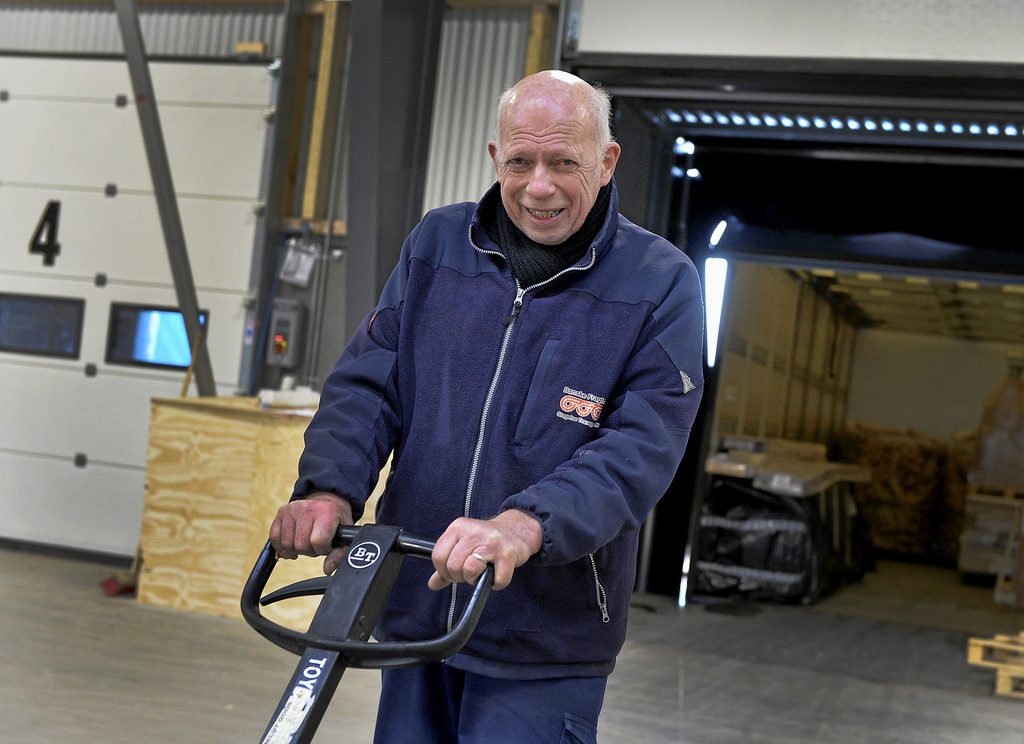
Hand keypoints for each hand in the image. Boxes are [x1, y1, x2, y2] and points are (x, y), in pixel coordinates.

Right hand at [269, 492, 353, 574]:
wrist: (327, 501)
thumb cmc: (335, 520)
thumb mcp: (344, 535)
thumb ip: (338, 555)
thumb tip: (328, 570)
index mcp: (326, 513)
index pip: (318, 542)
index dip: (322, 550)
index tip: (326, 545)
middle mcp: (308, 508)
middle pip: (300, 545)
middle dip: (309, 551)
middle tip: (314, 544)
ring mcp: (292, 509)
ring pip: (286, 544)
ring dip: (295, 549)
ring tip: (305, 542)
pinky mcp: (282, 511)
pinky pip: (274, 537)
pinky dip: (281, 546)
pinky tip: (291, 545)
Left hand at [428, 510, 542, 591]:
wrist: (517, 530)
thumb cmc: (486, 540)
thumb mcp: (462, 544)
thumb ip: (446, 563)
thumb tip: (432, 584)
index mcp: (458, 527)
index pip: (438, 556)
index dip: (443, 571)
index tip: (453, 573)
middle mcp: (473, 532)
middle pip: (453, 565)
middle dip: (459, 577)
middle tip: (469, 574)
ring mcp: (491, 542)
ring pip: (470, 570)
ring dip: (475, 580)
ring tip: (482, 574)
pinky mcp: (508, 554)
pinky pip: (497, 579)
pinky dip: (496, 584)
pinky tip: (497, 576)